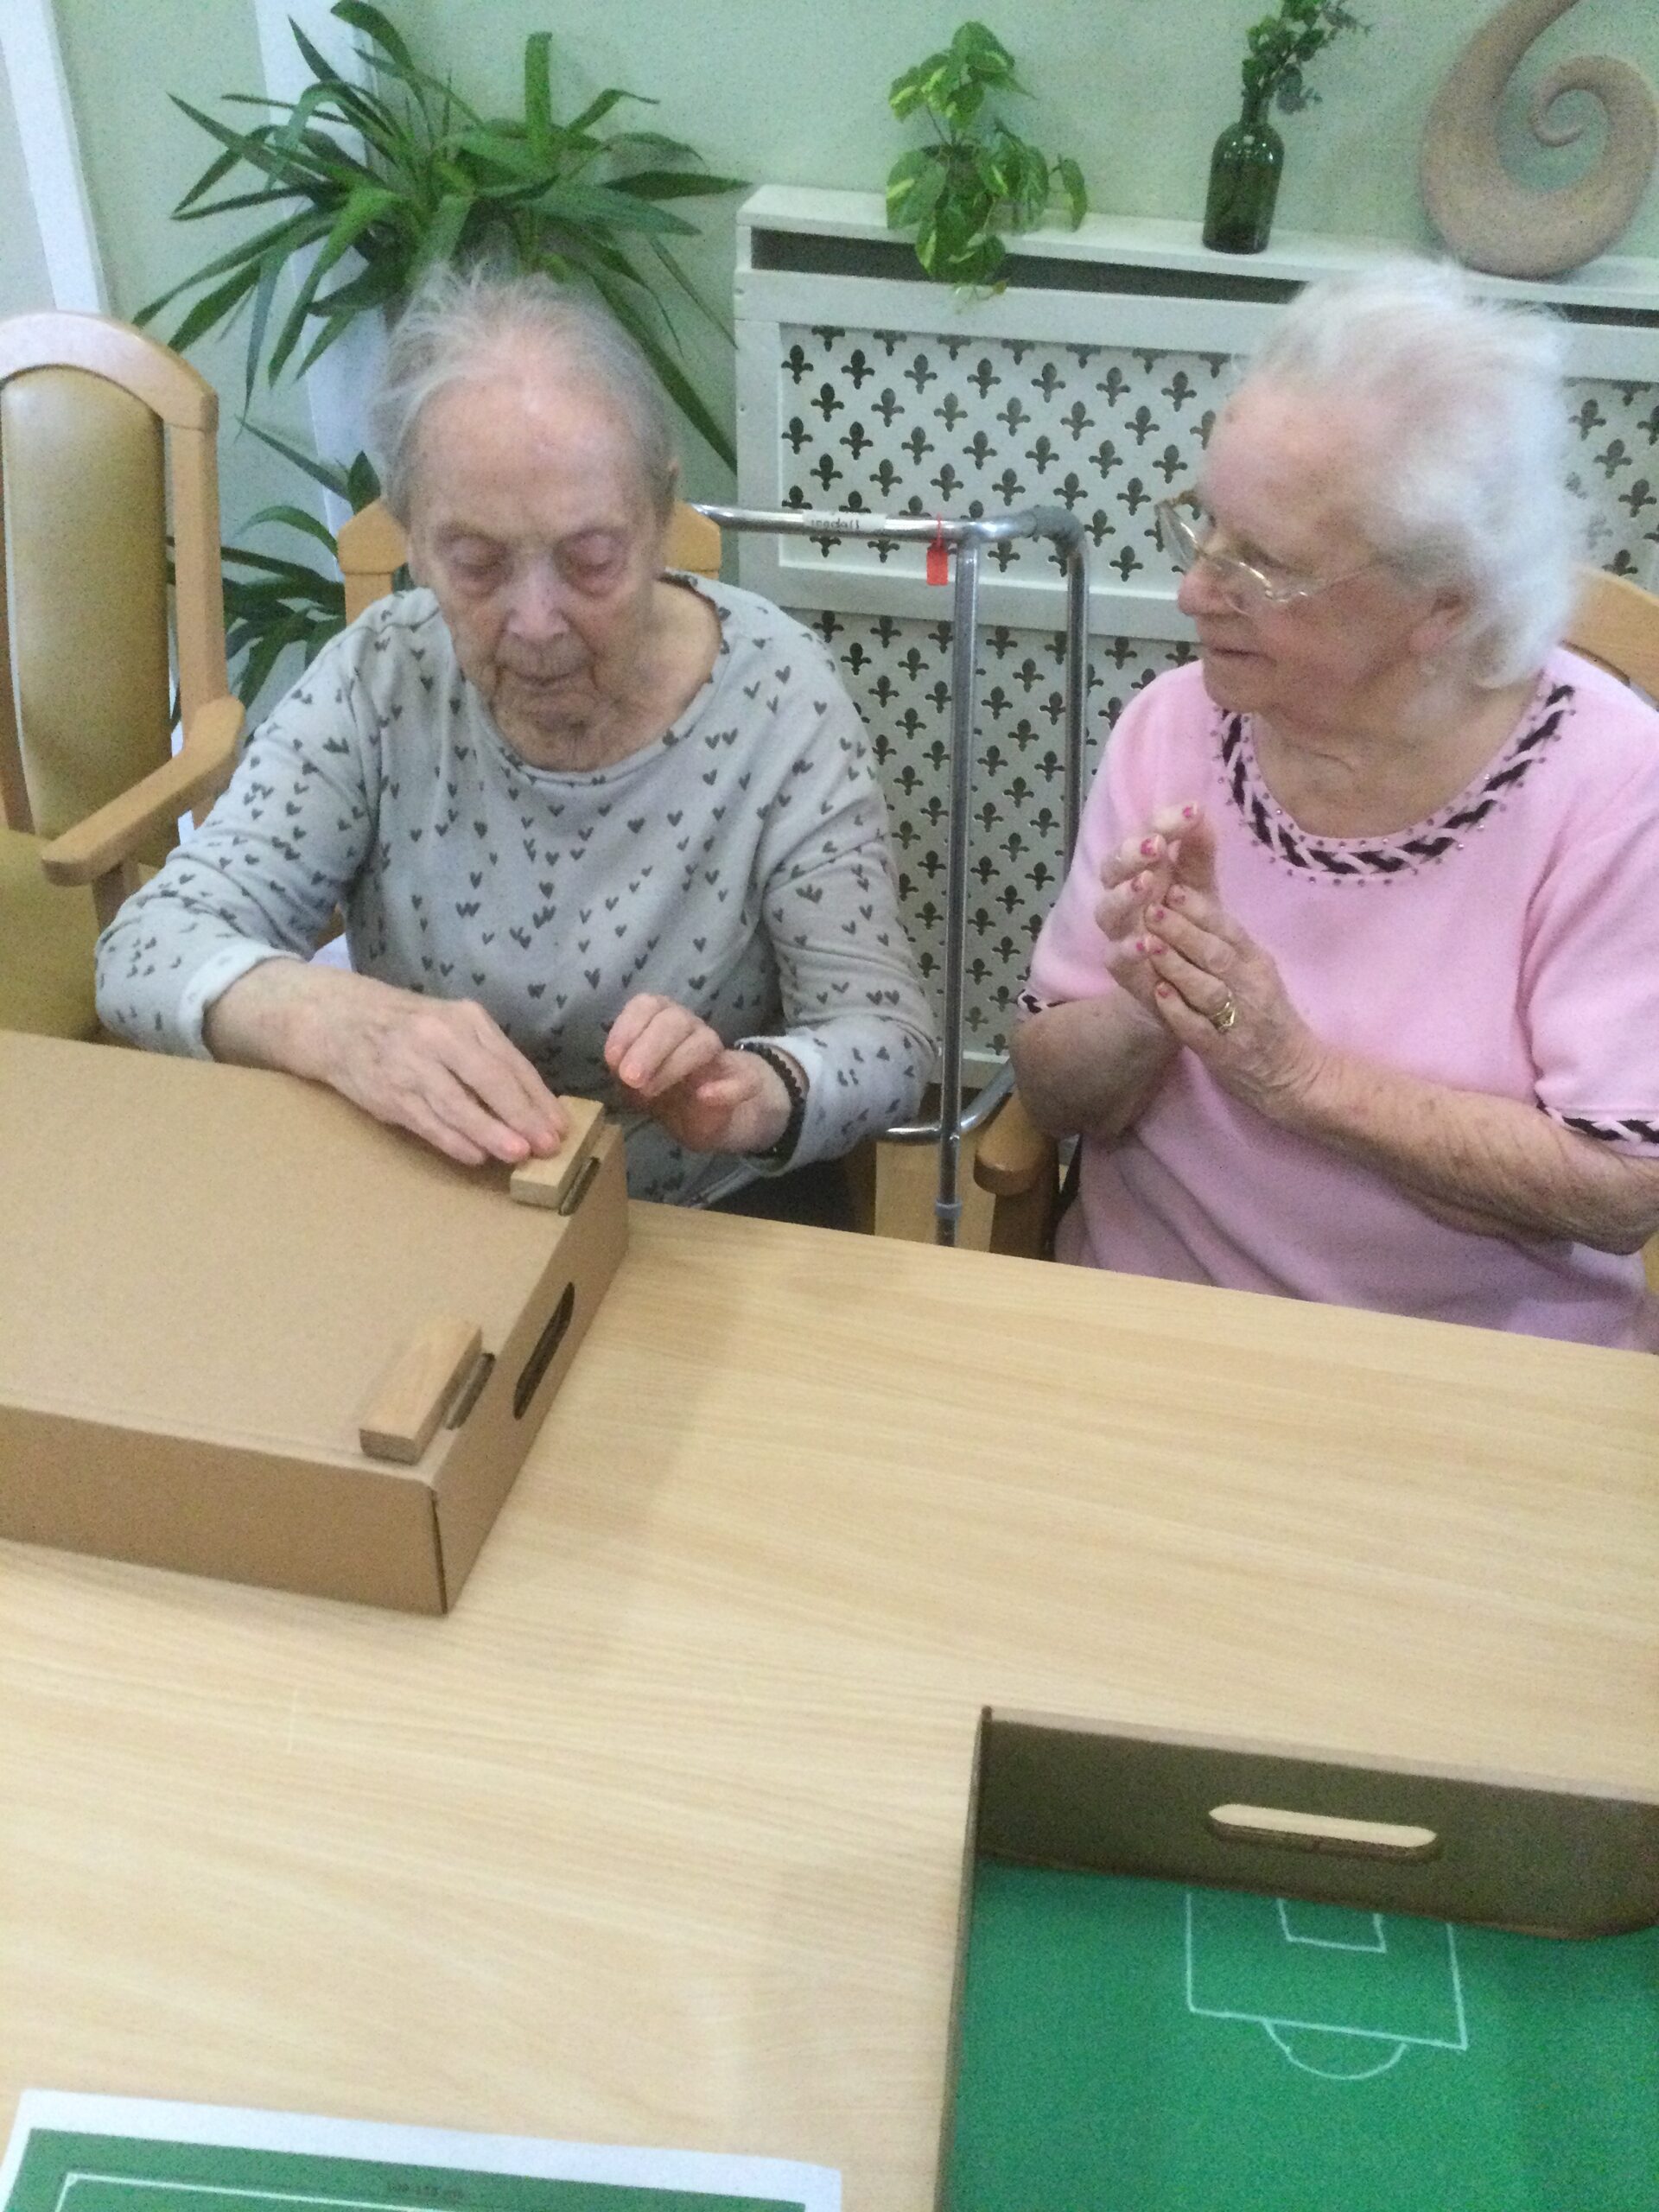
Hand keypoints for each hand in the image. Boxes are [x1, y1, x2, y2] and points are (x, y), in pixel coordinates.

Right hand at [208, 964, 568, 1168]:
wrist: (338, 1020)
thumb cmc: (409, 1027)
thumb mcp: (452, 1026)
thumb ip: (488, 1058)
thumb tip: (533, 1105)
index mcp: (465, 1019)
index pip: (511, 1063)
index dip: (538, 1098)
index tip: (559, 1126)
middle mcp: (439, 1037)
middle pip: (490, 1081)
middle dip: (522, 1116)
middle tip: (547, 1145)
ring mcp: (412, 1065)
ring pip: (459, 1105)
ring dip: (491, 1133)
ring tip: (518, 1154)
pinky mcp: (389, 1092)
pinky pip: (428, 1121)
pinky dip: (453, 1141)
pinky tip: (475, 1156)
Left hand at [604, 995, 795, 1154]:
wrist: (708, 1116)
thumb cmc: (663, 1093)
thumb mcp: (634, 1087)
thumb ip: (624, 1074)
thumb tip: (619, 1066)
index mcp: (661, 1023)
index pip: (647, 1005)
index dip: (627, 1028)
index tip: (611, 1059)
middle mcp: (690, 1030)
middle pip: (674, 1020)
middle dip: (649, 1048)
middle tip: (630, 1079)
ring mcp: (719, 1056)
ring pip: (704, 1042)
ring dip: (675, 1064)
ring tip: (650, 1091)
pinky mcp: (744, 1083)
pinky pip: (745, 1079)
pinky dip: (726, 1087)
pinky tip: (704, 1096)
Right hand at [1095, 803, 1215, 1015]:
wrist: (1187, 981)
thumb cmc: (1189, 924)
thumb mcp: (1200, 887)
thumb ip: (1199, 853)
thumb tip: (1201, 811)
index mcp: (1142, 870)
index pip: (1144, 837)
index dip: (1163, 822)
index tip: (1193, 812)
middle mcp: (1124, 897)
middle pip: (1112, 869)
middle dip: (1131, 855)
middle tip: (1156, 845)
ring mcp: (1120, 933)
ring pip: (1106, 911)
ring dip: (1123, 896)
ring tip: (1146, 883)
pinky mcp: (1122, 970)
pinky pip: (1115, 958)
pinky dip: (1128, 950)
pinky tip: (1148, 943)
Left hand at [1136, 879, 1324, 1119]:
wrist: (1293, 1073)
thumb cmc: (1266, 1016)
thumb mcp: (1255, 972)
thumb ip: (1228, 942)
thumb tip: (1192, 902)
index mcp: (1257, 964)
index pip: (1228, 929)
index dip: (1200, 909)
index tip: (1172, 887)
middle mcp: (1251, 988)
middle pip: (1216, 954)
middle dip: (1183, 930)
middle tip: (1152, 909)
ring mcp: (1238, 1022)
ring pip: (1207, 989)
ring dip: (1177, 966)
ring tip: (1149, 945)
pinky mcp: (1224, 1053)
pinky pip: (1199, 1029)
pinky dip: (1179, 1011)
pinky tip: (1158, 994)